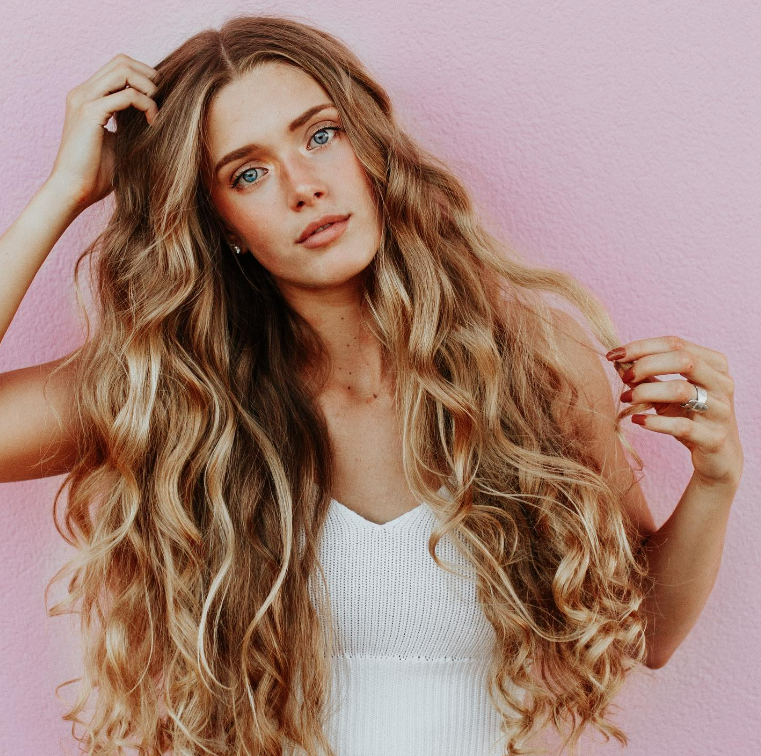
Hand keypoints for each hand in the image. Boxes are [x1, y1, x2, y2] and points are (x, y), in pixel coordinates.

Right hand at [47, 53, 159, 209]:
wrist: (73, 190)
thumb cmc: (96, 174)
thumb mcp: (119, 142)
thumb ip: (129, 124)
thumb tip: (156, 117)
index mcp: (87, 97)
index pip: (118, 68)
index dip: (143, 77)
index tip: (159, 101)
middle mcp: (83, 92)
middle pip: (121, 61)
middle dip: (149, 77)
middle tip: (163, 101)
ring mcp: (84, 100)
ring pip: (123, 70)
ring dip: (148, 87)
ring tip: (157, 111)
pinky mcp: (90, 112)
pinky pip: (126, 95)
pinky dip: (145, 104)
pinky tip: (152, 122)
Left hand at [606, 336, 742, 489]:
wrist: (717, 457)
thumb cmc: (689, 418)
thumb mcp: (665, 394)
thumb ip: (645, 376)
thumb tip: (617, 360)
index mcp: (713, 364)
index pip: (675, 343)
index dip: (641, 347)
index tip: (613, 354)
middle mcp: (722, 383)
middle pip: (684, 360)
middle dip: (646, 365)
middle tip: (624, 378)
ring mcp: (721, 410)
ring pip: (682, 391)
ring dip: (646, 392)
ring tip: (627, 399)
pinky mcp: (715, 438)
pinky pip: (682, 426)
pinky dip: (655, 421)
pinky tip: (638, 420)